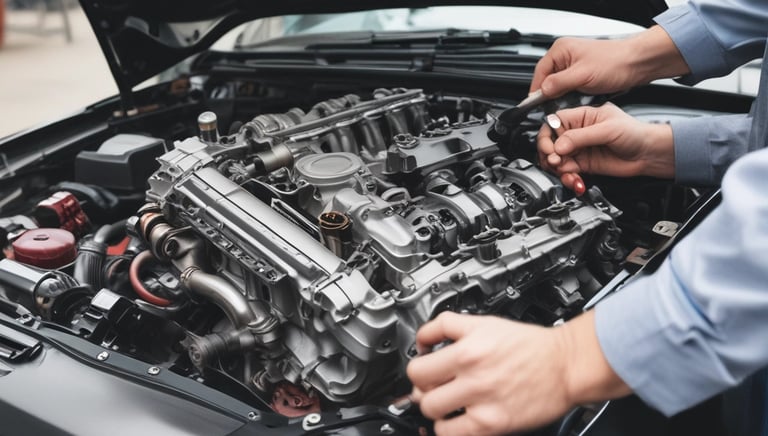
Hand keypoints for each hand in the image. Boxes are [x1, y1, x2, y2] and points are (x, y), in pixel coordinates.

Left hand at [406, 312, 629, 435]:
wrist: (565, 365)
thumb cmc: (529, 345)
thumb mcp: (485, 323)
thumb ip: (448, 327)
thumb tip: (422, 340)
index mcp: (468, 349)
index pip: (417, 365)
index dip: (417, 364)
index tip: (423, 365)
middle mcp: (473, 376)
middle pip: (420, 389)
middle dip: (424, 387)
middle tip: (434, 385)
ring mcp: (482, 402)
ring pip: (432, 412)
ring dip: (435, 408)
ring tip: (447, 402)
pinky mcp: (492, 424)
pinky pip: (451, 433)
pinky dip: (448, 428)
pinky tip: (458, 419)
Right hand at [530, 26, 689, 97]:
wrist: (637, 63)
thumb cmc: (615, 62)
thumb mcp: (581, 76)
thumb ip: (558, 84)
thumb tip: (542, 91)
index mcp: (561, 49)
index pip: (539, 72)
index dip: (536, 90)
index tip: (533, 104)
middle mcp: (566, 55)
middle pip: (547, 79)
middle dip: (549, 93)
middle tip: (550, 107)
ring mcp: (574, 63)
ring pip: (558, 84)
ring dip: (560, 95)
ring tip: (565, 103)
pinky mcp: (582, 72)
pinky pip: (568, 86)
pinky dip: (569, 94)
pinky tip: (574, 99)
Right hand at [538, 103, 674, 190]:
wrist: (648, 154)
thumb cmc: (635, 133)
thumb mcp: (607, 130)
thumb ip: (581, 137)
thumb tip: (559, 144)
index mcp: (580, 116)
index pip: (553, 123)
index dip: (547, 137)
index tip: (551, 149)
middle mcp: (576, 132)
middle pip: (550, 143)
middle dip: (550, 156)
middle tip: (557, 163)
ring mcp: (578, 149)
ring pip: (556, 160)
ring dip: (559, 171)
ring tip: (570, 175)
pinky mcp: (582, 164)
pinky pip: (566, 172)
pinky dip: (568, 179)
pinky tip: (576, 181)